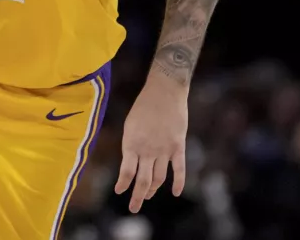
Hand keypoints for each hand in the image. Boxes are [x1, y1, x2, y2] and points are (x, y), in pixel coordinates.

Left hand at [114, 76, 188, 212]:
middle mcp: (148, 150)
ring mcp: (164, 149)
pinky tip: (176, 193)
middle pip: (143, 181)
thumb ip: (131, 145)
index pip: (126, 172)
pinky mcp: (178, 146)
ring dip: (153, 190)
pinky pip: (179, 169)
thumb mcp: (130, 125)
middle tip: (134, 208)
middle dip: (138, 196)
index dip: (123, 184)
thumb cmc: (144, 106)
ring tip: (149, 196)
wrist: (164, 91)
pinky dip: (179, 182)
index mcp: (132, 143)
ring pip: (159, 178)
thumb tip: (131, 162)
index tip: (120, 192)